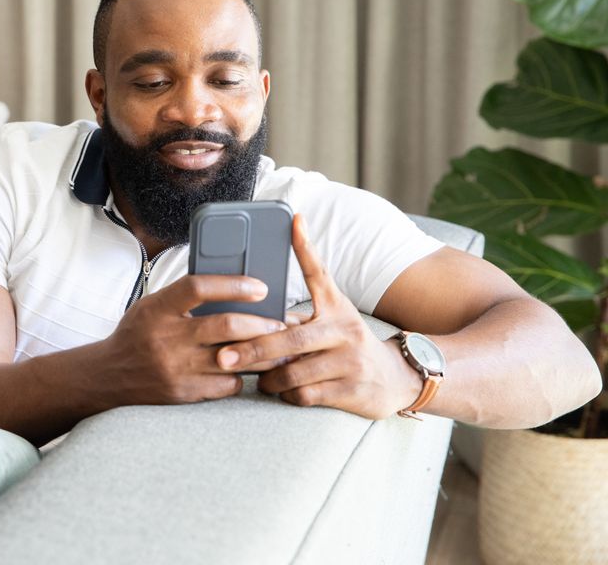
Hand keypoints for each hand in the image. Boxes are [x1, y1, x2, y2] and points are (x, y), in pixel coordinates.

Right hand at [100, 273, 293, 405]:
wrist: (108, 376)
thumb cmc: (137, 334)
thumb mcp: (152, 306)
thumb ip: (184, 297)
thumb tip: (231, 285)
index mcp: (157, 309)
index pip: (198, 287)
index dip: (233, 284)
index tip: (260, 287)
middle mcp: (167, 338)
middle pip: (226, 326)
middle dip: (262, 324)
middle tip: (281, 323)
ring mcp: (176, 368)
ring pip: (234, 359)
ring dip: (263, 353)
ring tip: (281, 348)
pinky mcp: (184, 393)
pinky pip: (227, 384)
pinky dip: (241, 375)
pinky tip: (247, 369)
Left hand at [214, 214, 422, 419]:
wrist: (394, 379)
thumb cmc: (345, 343)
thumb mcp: (331, 317)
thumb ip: (299, 309)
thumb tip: (257, 295)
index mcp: (335, 306)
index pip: (319, 272)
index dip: (305, 247)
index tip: (294, 221)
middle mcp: (344, 329)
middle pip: (291, 339)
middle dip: (252, 349)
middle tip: (224, 357)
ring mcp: (349, 361)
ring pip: (293, 372)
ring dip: (268, 379)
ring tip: (259, 378)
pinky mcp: (351, 390)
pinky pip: (305, 395)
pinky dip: (288, 395)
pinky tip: (284, 391)